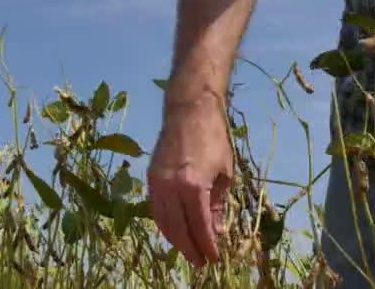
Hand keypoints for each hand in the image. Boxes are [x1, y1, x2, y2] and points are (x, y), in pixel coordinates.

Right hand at [147, 92, 232, 266]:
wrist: (189, 111)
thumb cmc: (214, 139)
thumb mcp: (224, 173)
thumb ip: (218, 204)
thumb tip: (217, 231)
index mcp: (193, 187)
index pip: (200, 226)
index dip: (207, 245)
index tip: (214, 258)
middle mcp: (171, 189)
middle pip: (179, 229)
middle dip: (190, 248)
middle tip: (201, 262)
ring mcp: (157, 183)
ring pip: (163, 222)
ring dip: (176, 240)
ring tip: (188, 251)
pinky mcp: (150, 178)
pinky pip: (156, 209)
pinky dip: (165, 223)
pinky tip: (175, 230)